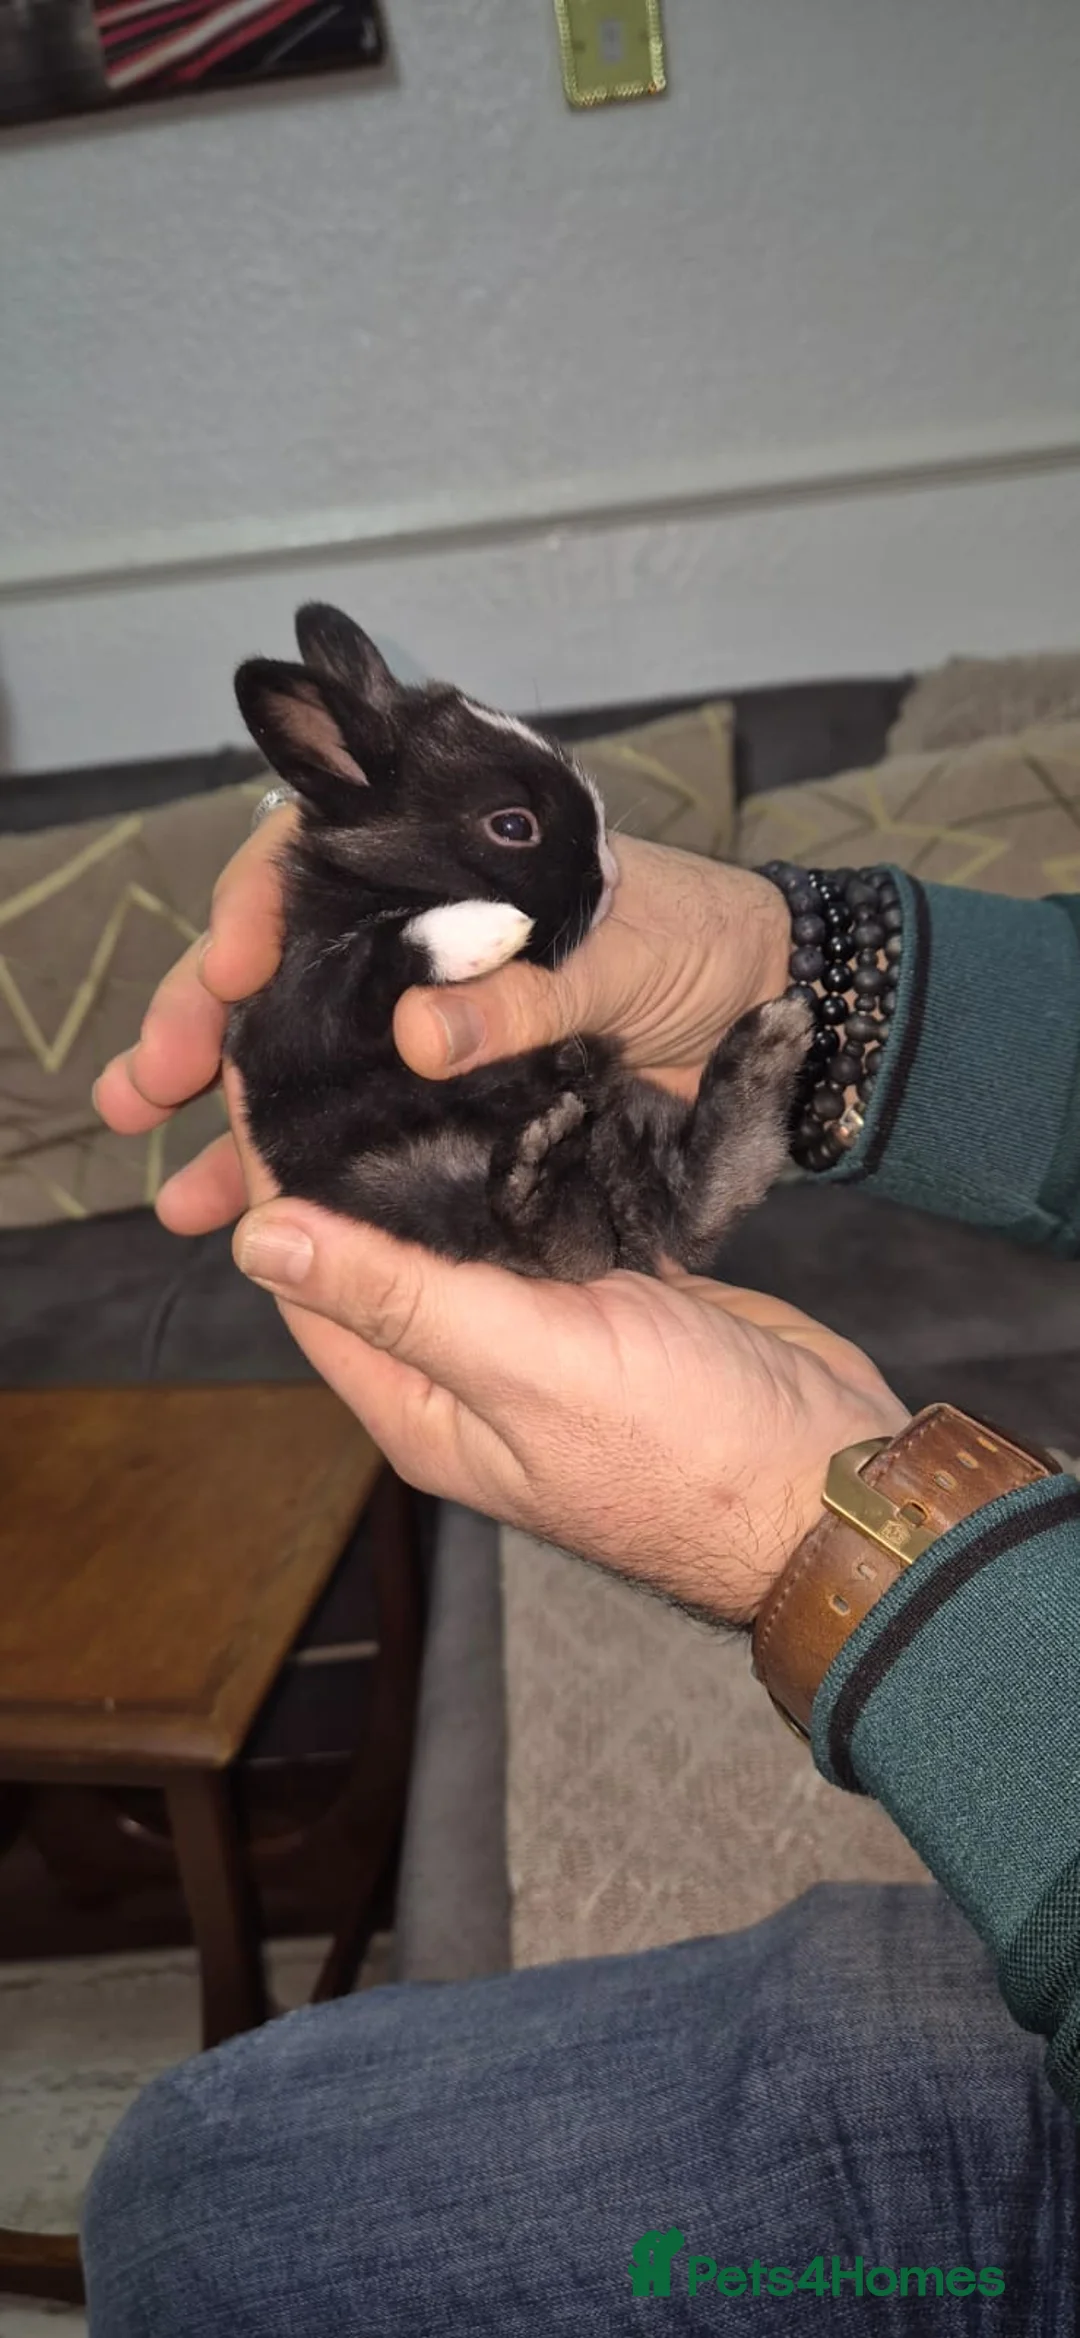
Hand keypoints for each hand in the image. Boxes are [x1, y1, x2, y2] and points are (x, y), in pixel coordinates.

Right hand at [93, 810, 791, 1235]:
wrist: (781, 1010)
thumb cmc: (705, 942)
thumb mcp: (619, 957)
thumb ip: (524, 993)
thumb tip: (414, 1032)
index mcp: (446, 862)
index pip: (315, 859)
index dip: (257, 907)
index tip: (231, 969)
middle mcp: (419, 935)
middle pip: (281, 968)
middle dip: (205, 1024)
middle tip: (144, 1088)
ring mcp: (431, 1016)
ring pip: (305, 1055)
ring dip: (235, 1116)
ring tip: (169, 1184)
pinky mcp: (455, 1094)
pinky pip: (359, 1121)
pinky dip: (305, 1165)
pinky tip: (246, 1215)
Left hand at [228, 1080, 906, 1624]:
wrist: (835, 1482)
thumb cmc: (685, 1451)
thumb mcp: (525, 1365)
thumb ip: (398, 1297)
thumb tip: (255, 1240)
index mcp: (419, 1401)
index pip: (310, 1277)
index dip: (274, 1180)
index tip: (263, 1072)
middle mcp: (467, 1364)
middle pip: (380, 1242)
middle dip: (356, 1145)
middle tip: (343, 1024)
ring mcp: (543, 1327)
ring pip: (466, 1216)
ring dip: (445, 1137)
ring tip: (416, 1027)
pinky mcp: (612, 1290)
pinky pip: (547, 1209)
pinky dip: (531, 1149)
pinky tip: (520, 1071)